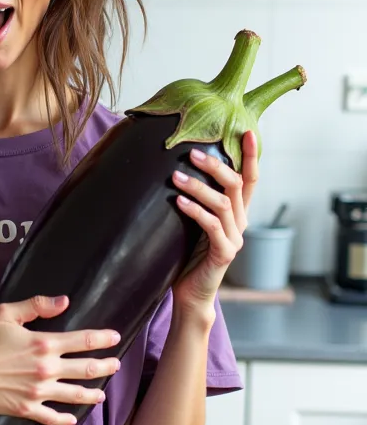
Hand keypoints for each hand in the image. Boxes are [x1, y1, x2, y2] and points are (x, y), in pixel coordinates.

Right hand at [0, 295, 121, 424]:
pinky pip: (51, 417)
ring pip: (75, 395)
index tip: (115, 338)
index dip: (102, 339)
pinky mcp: (25, 409)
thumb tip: (64, 301)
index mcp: (43, 343)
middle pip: (86, 369)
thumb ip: (37, 306)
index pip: (83, 341)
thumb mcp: (5, 313)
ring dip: (92, 393)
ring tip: (101, 393)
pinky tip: (72, 419)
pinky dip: (64, 419)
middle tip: (115, 365)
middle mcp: (46, 369)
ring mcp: (37, 392)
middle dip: (105, 366)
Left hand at [171, 130, 258, 311]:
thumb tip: (174, 166)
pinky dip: (195, 211)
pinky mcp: (224, 253)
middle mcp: (241, 222)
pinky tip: (178, 202)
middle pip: (236, 185)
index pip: (249, 178)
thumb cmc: (188, 255)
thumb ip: (194, 200)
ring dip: (198, 187)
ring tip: (176, 176)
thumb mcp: (193, 223)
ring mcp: (234, 238)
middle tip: (193, 153)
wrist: (190, 293)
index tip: (246, 130)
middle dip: (216, 166)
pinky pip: (211, 226)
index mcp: (237, 212)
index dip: (250, 155)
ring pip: (222, 203)